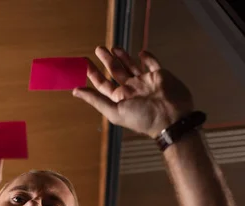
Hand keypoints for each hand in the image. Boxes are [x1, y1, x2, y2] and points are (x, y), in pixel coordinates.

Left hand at [73, 47, 193, 138]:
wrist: (170, 116)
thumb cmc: (142, 117)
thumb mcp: (114, 111)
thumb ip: (96, 100)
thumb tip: (75, 91)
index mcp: (120, 99)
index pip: (103, 84)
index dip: (94, 74)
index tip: (85, 62)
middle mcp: (131, 90)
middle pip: (116, 73)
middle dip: (107, 61)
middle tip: (99, 49)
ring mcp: (145, 82)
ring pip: (131, 66)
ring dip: (123, 56)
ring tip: (114, 47)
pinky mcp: (159, 75)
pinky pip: (151, 64)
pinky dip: (146, 57)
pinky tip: (141, 52)